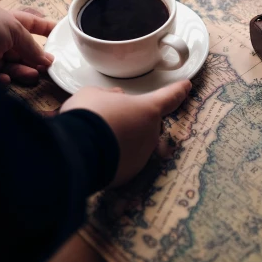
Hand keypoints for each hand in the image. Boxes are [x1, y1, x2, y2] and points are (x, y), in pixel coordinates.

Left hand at [0, 0, 55, 84]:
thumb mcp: (16, 30)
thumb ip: (32, 46)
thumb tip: (48, 59)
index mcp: (12, 23)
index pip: (34, 25)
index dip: (47, 29)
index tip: (63, 36)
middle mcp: (3, 39)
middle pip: (25, 52)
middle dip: (37, 60)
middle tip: (48, 68)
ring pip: (13, 67)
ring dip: (23, 72)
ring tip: (33, 75)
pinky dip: (1, 81)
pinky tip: (4, 78)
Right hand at [60, 79, 191, 186]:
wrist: (74, 152)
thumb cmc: (87, 115)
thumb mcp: (93, 94)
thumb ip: (110, 96)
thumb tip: (115, 100)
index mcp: (147, 109)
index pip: (168, 97)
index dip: (177, 91)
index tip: (186, 86)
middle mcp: (150, 134)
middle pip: (147, 124)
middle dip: (134, 120)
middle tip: (109, 118)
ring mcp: (141, 157)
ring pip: (134, 144)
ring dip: (121, 139)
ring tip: (96, 137)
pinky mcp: (128, 175)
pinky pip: (123, 161)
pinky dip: (113, 157)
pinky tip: (95, 153)